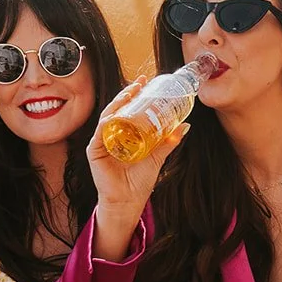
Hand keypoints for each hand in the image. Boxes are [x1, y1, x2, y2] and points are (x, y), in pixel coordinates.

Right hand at [87, 77, 188, 257]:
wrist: (129, 200)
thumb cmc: (140, 180)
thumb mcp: (158, 156)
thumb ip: (169, 140)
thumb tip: (185, 124)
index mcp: (123, 133)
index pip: (127, 109)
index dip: (134, 93)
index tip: (145, 81)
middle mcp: (111, 134)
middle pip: (117, 108)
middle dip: (126, 93)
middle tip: (139, 83)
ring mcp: (101, 142)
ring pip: (108, 116)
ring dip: (118, 103)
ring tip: (130, 93)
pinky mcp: (95, 151)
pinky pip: (100, 133)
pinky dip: (107, 124)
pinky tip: (115, 116)